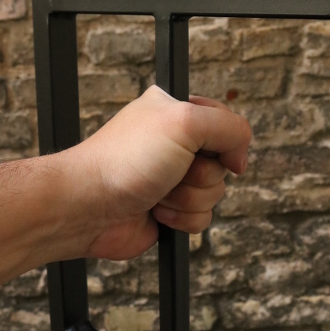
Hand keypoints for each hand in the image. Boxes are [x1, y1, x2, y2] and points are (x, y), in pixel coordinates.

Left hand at [62, 85, 250, 259]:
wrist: (89, 206)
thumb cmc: (127, 159)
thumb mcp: (186, 121)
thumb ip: (229, 127)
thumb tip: (240, 156)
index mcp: (175, 111)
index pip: (224, 122)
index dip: (224, 140)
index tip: (204, 148)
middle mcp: (175, 143)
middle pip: (222, 163)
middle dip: (200, 174)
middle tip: (171, 169)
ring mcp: (172, 178)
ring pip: (214, 193)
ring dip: (188, 198)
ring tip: (158, 192)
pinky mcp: (170, 210)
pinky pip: (202, 218)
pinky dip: (183, 219)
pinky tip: (156, 212)